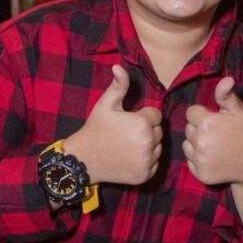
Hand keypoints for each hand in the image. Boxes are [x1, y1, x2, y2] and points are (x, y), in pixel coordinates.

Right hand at [63, 65, 162, 185]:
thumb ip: (118, 86)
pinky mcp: (145, 175)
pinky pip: (154, 164)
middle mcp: (148, 143)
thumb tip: (119, 66)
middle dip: (146, 131)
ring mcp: (147, 161)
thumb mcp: (106, 104)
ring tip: (127, 145)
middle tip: (126, 134)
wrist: (83, 160)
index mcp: (142, 123)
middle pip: (158, 132)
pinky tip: (128, 158)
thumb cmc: (95, 129)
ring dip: (147, 146)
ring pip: (158, 148)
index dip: (142, 117)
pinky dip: (145, 162)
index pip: (156, 116)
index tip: (127, 121)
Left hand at [184, 78, 242, 187]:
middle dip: (199, 129)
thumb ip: (226, 95)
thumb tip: (226, 79)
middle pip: (188, 129)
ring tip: (214, 146)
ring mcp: (199, 160)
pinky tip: (213, 158)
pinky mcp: (200, 173)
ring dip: (196, 144)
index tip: (215, 120)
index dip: (202, 115)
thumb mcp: (239, 111)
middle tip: (217, 134)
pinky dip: (198, 160)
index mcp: (207, 123)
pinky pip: (190, 161)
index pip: (191, 113)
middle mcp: (200, 142)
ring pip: (187, 145)